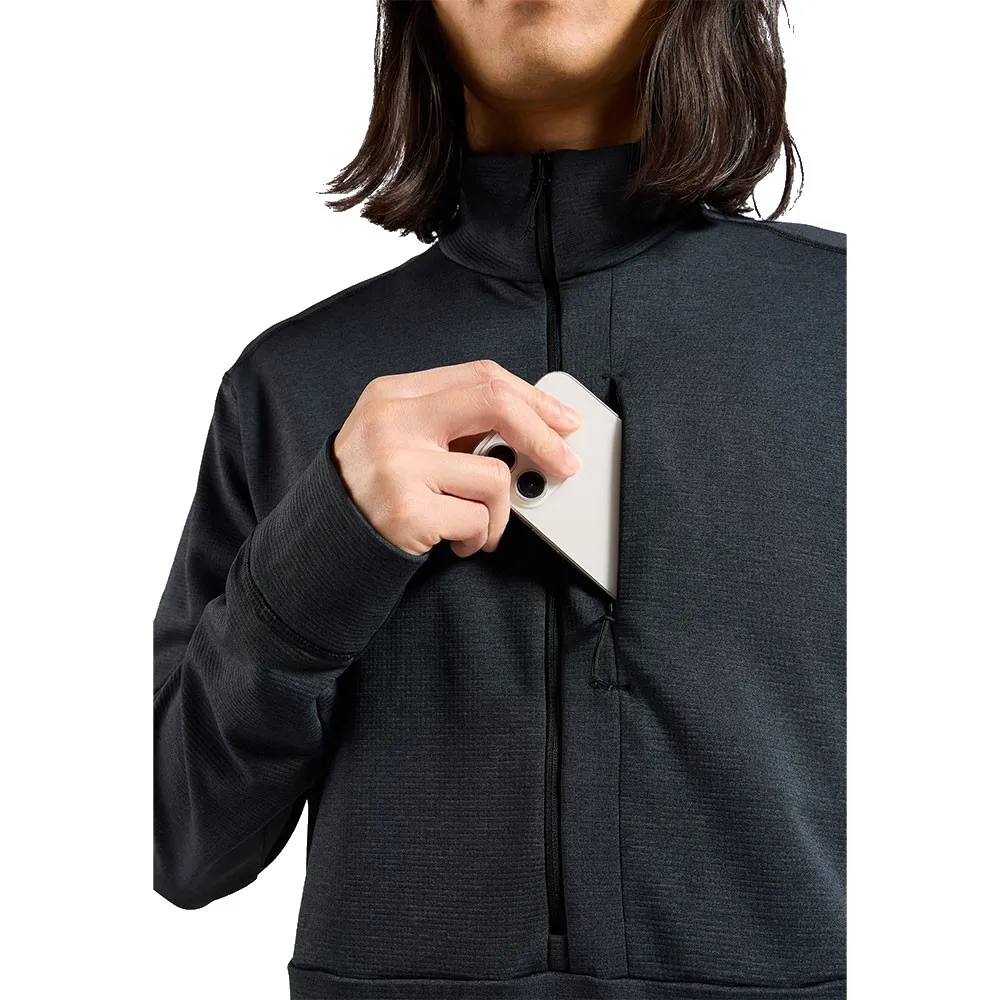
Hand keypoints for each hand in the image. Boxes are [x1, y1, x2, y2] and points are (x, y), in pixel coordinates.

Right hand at [332, 359, 582, 557]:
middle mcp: (393, 421)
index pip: (481, 377)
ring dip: (499, 512)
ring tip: (474, 523)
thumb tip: (534, 428)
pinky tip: (455, 540)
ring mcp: (398, 465)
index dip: (532, 397)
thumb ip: (456, 424)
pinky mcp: (407, 510)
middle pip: (496, 404)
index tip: (563, 420)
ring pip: (495, 477)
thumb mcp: (403, 436)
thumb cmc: (376, 487)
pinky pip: (479, 520)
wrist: (328, 538)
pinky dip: (478, 537)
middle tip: (564, 464)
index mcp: (395, 394)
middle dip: (543, 437)